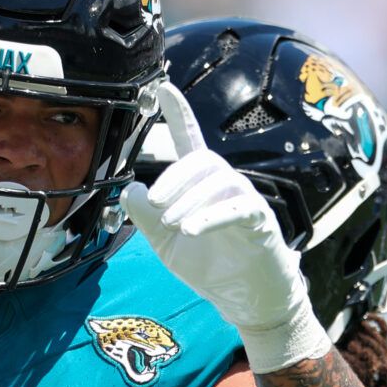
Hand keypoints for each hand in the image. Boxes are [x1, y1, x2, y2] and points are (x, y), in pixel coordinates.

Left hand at [120, 84, 328, 373]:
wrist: (245, 299)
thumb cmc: (209, 266)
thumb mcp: (165, 243)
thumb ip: (146, 217)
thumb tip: (127, 188)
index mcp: (201, 185)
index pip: (190, 140)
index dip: (178, 112)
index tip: (163, 86)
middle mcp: (224, 184)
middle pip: (200, 160)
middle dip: (174, 178)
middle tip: (156, 204)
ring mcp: (244, 199)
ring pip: (217, 180)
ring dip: (189, 198)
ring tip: (172, 224)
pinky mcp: (259, 221)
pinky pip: (236, 207)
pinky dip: (210, 216)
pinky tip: (190, 230)